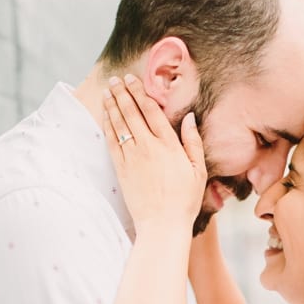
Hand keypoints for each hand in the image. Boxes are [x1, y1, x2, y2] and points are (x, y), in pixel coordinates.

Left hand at [103, 75, 205, 231]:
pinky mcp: (121, 168)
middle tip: (116, 80)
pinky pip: (111, 140)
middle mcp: (148, 147)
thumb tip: (189, 118)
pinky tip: (105, 114)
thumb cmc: (185, 199)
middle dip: (123, 93)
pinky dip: (107, 125)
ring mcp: (132, 157)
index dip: (140, 93)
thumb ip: (192, 141)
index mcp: (169, 145)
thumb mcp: (198, 170)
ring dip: (112, 104)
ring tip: (107, 91)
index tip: (133, 80)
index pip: (151, 111)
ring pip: (119, 123)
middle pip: (132, 112)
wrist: (163, 223)